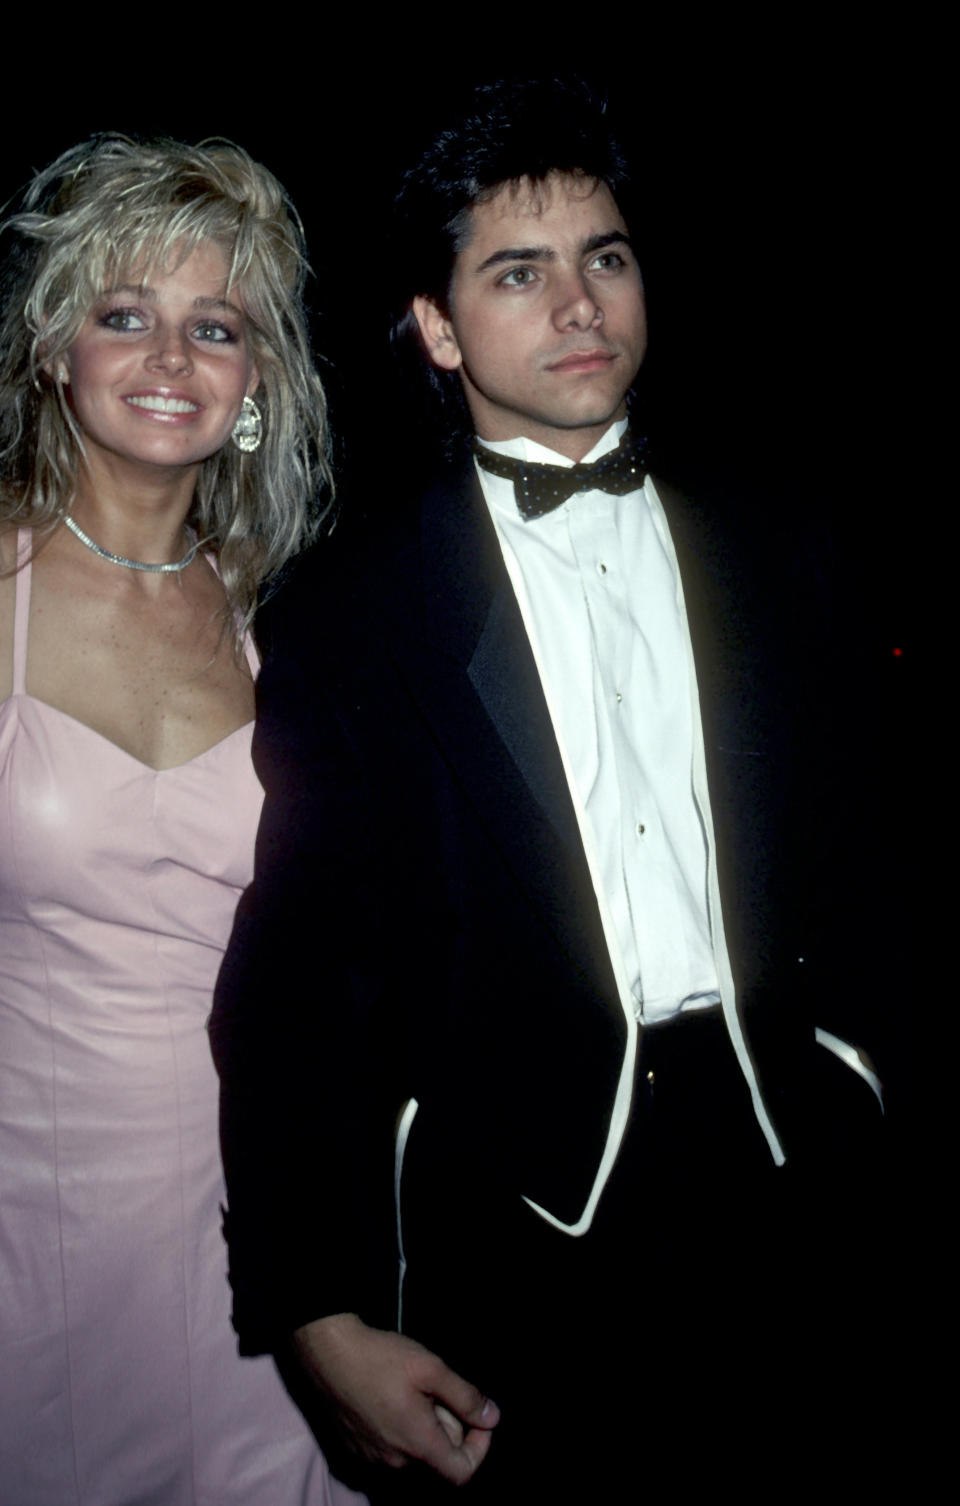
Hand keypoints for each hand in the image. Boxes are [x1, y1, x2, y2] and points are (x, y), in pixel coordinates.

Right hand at [291, 1313, 499, 1484]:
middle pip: (436, 1457)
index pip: (461, 1473)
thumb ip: (466, 1396)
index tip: (477, 1419)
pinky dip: (397, 1428)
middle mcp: (394, 1461)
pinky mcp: (353, 1448)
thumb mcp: (431, 1367)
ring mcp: (371, 1457)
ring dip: (421, 1427)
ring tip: (410, 1389)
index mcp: (417, 1444)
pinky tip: (390, 1397)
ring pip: (412, 1451)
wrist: (328, 1351)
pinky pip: (388, 1447)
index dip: (479, 1449)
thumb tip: (491, 1417)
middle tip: (435, 1390)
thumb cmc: (379, 1357)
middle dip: (446, 1426)